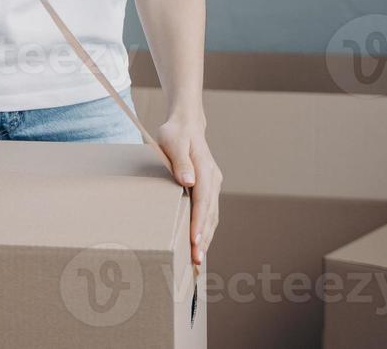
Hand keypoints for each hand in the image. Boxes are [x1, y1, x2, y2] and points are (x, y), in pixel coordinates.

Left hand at [153, 114, 220, 266]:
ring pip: (212, 216)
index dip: (199, 222)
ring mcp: (213, 185)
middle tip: (196, 261)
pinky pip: (209, 212)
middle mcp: (213, 179)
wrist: (186, 124)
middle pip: (210, 213)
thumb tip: (188, 181)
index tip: (195, 242)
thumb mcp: (173, 142)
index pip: (203, 201)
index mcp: (205, 169)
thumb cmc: (175, 133)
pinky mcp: (209, 189)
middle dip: (204, 238)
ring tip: (198, 260)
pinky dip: (206, 229)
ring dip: (207, 237)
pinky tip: (200, 244)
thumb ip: (180, 161)